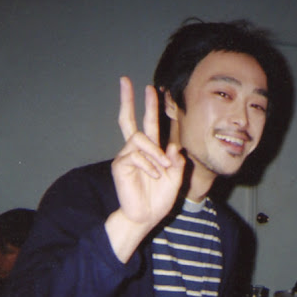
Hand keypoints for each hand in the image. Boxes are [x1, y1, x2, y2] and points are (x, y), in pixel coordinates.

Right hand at [112, 77, 185, 231]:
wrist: (146, 216)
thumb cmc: (160, 198)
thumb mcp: (175, 178)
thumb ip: (176, 162)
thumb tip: (174, 147)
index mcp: (152, 150)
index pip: (150, 124)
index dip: (152, 107)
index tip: (153, 89)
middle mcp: (137, 149)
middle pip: (130, 119)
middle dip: (129, 99)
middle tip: (125, 80)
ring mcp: (127, 155)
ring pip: (140, 138)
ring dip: (155, 154)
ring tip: (162, 170)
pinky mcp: (120, 164)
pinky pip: (136, 155)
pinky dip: (149, 165)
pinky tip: (153, 177)